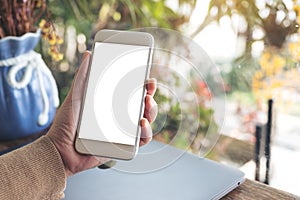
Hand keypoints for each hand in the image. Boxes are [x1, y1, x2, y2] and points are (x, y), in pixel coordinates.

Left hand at [47, 51, 156, 176]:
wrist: (60, 149)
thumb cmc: (67, 123)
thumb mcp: (76, 96)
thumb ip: (83, 76)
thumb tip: (88, 54)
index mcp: (111, 104)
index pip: (132, 93)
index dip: (143, 86)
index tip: (148, 78)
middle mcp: (120, 117)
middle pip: (143, 106)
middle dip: (150, 96)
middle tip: (148, 89)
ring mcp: (123, 132)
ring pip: (147, 120)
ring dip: (152, 111)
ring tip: (146, 103)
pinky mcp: (125, 146)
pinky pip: (142, 140)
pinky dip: (146, 131)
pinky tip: (141, 123)